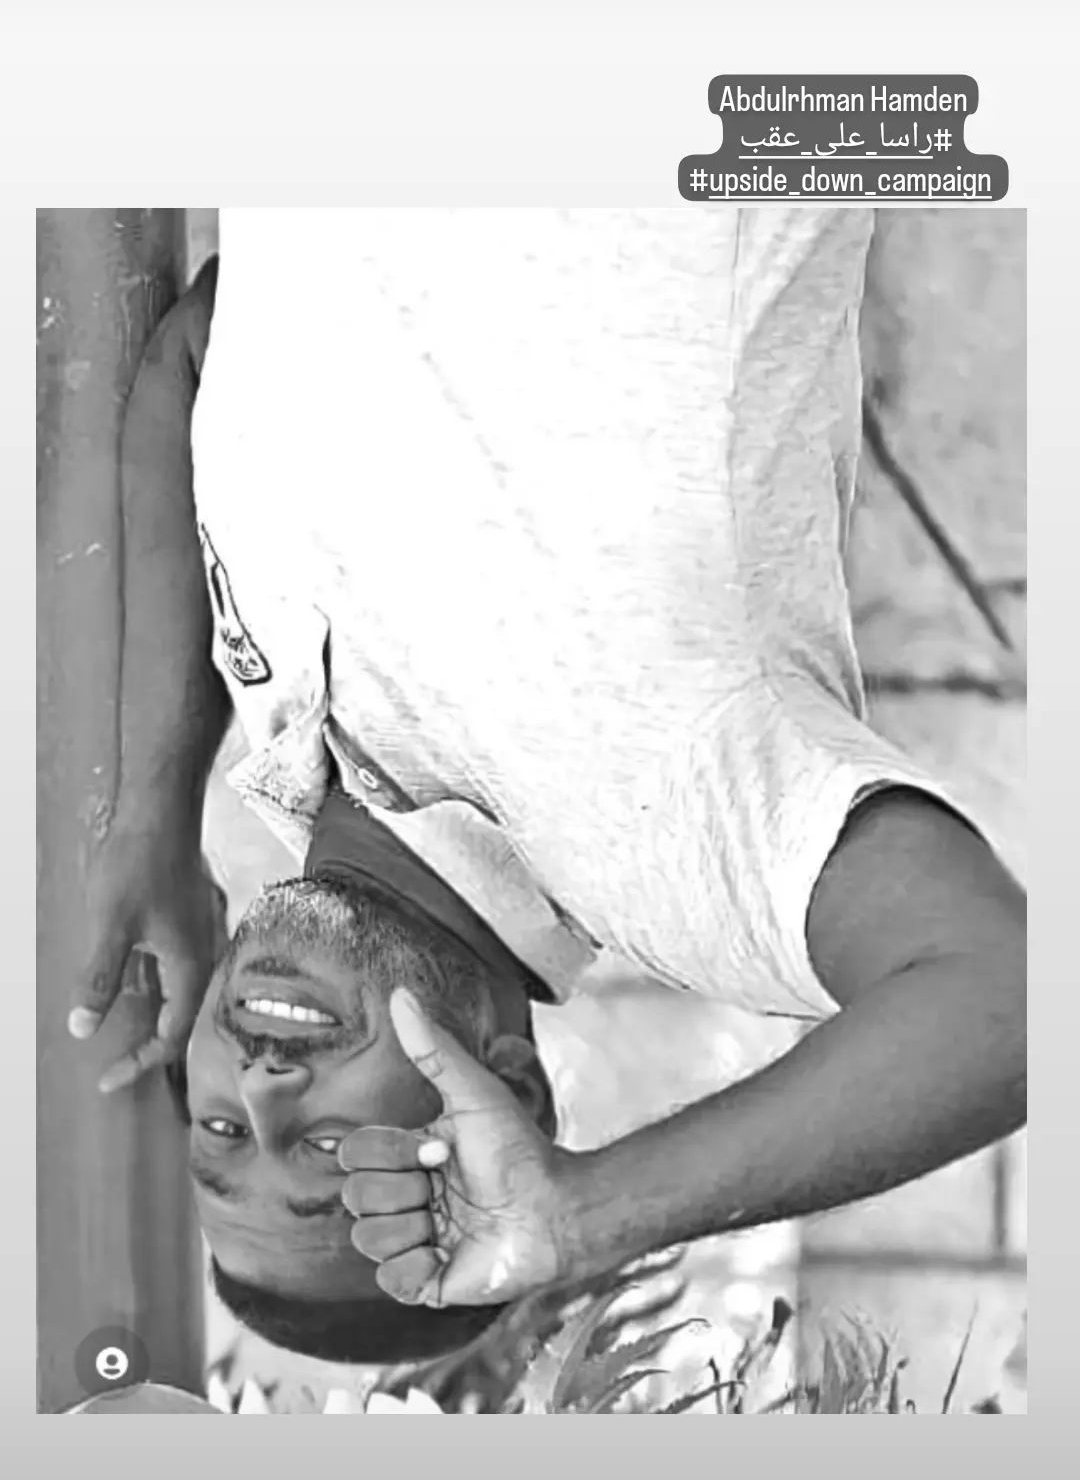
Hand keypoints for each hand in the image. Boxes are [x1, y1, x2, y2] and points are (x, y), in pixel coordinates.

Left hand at [70, 824, 227, 1092]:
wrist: (162, 812)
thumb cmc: (138, 865)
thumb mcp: (111, 927)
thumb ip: (101, 980)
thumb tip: (83, 1029)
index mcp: (192, 965)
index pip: (173, 1035)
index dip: (141, 1062)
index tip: (108, 1079)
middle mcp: (205, 956)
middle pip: (183, 1019)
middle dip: (149, 1048)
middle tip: (114, 1068)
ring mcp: (200, 937)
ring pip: (180, 994)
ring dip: (151, 1018)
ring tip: (120, 1037)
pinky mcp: (189, 921)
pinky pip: (176, 969)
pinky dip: (154, 989)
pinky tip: (132, 986)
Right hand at [339, 989, 573, 1307]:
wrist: (557, 1209)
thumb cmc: (521, 1148)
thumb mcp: (475, 1094)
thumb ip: (434, 1050)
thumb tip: (401, 994)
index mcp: (411, 1155)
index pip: (356, 1153)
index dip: (392, 1153)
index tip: (440, 1150)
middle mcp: (409, 1196)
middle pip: (356, 1196)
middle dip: (401, 1190)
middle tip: (443, 1187)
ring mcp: (417, 1240)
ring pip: (367, 1239)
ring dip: (410, 1228)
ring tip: (448, 1222)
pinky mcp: (430, 1282)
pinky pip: (390, 1282)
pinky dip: (414, 1268)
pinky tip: (445, 1254)